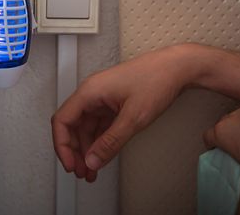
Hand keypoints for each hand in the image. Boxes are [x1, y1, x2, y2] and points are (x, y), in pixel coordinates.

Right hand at [51, 44, 196, 181]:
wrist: (177, 68)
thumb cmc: (157, 79)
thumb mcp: (133, 118)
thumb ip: (110, 142)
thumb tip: (92, 160)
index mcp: (90, 91)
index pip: (62, 121)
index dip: (63, 146)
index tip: (71, 164)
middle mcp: (92, 93)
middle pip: (72, 126)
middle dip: (75, 151)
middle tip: (83, 171)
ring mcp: (103, 98)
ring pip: (86, 127)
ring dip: (87, 149)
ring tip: (92, 169)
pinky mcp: (113, 102)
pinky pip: (99, 125)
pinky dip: (99, 141)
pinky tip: (102, 155)